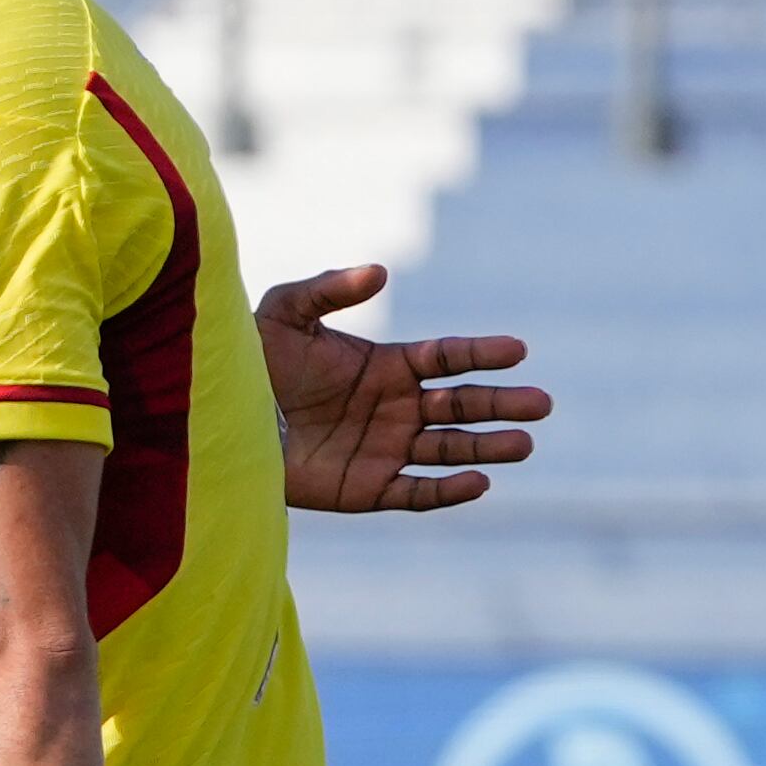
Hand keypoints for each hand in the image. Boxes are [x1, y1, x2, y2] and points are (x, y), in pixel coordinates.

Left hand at [257, 263, 544, 513]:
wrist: (223, 424)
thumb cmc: (251, 365)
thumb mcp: (284, 315)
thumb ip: (329, 290)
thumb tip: (381, 272)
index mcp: (388, 366)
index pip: (448, 359)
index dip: (482, 354)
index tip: (517, 350)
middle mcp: (396, 408)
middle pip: (462, 405)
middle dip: (502, 404)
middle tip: (542, 404)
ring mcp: (385, 450)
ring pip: (449, 449)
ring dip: (487, 447)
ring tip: (525, 445)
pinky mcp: (367, 490)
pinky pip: (417, 493)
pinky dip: (448, 491)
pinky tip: (480, 482)